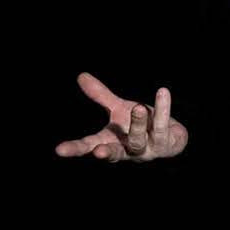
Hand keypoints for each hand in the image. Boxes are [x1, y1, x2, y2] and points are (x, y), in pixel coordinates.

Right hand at [54, 72, 188, 161]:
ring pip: (138, 140)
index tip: (59, 150)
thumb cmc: (139, 125)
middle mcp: (126, 150)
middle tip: (98, 151)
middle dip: (105, 153)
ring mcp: (146, 150)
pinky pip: (161, 126)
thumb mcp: (119, 109)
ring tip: (138, 107)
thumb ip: (101, 96)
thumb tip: (81, 76)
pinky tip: (163, 93)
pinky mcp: (165, 145)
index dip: (75, 149)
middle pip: (113, 154)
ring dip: (137, 123)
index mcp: (111, 142)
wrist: (171, 137)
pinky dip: (162, 109)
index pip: (89, 146)